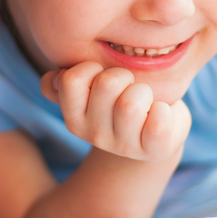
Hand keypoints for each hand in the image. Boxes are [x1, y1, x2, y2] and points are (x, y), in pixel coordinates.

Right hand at [40, 62, 190, 161]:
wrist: (156, 129)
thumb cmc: (121, 98)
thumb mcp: (92, 87)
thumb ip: (66, 82)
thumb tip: (52, 78)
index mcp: (75, 118)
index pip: (71, 80)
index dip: (90, 67)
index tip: (101, 74)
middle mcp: (95, 135)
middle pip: (106, 85)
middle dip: (123, 75)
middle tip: (129, 84)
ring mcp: (125, 146)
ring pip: (131, 104)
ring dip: (143, 92)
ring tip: (144, 98)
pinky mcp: (154, 150)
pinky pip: (158, 124)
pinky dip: (164, 111)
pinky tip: (160, 112)